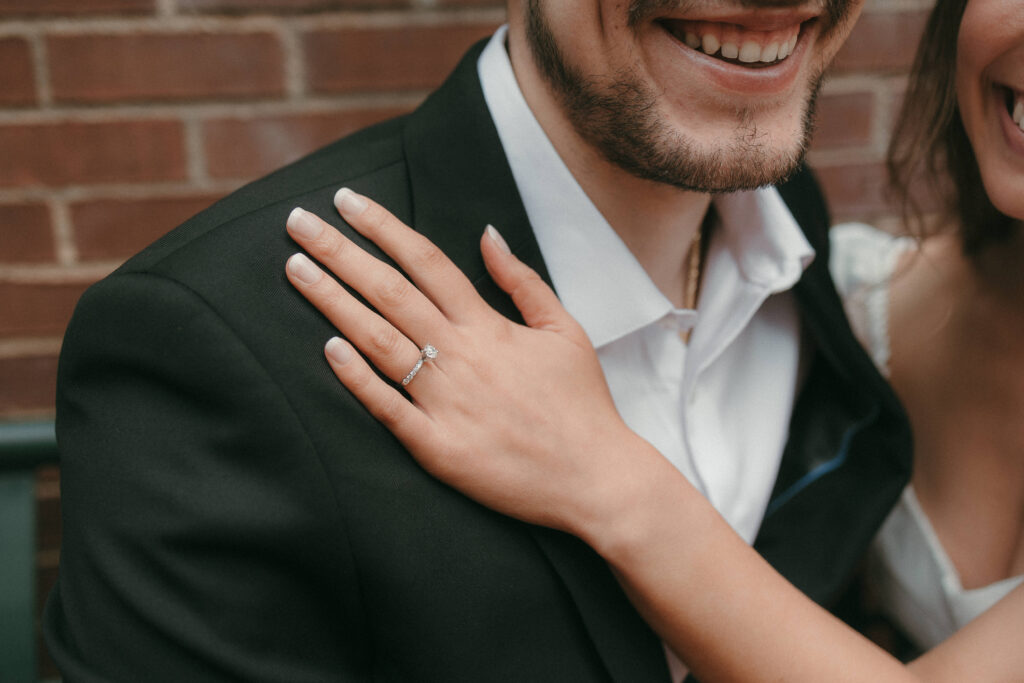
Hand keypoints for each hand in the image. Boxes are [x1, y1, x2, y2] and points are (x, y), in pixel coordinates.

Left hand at [284, 188, 668, 543]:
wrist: (596, 479)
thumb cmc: (581, 404)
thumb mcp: (564, 330)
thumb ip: (522, 281)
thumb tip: (488, 235)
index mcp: (489, 327)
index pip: (426, 262)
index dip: (383, 227)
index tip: (347, 200)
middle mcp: (461, 356)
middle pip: (390, 292)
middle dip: (339, 253)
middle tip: (297, 222)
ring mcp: (446, 403)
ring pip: (379, 341)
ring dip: (333, 303)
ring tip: (295, 270)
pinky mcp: (437, 448)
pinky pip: (388, 409)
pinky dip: (356, 378)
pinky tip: (327, 349)